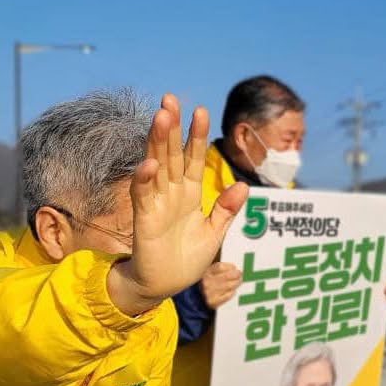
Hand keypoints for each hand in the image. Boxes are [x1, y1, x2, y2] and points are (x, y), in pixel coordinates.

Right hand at [107, 95, 249, 315]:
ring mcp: (156, 204)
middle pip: (171, 154)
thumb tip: (243, 185)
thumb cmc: (186, 261)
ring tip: (161, 117)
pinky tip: (149, 164)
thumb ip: (226, 211)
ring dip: (157, 143)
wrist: (164, 286)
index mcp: (190, 194)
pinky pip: (143, 196)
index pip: (193, 158)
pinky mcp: (144, 219)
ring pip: (156, 167)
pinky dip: (144, 180)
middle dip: (172, 128)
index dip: (196, 136)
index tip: (200, 111)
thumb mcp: (214, 234)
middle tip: (170, 99)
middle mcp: (171, 194)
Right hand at [200, 262, 241, 308]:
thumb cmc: (207, 283)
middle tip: (239, 274)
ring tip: (238, 281)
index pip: (220, 267)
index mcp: (205, 273)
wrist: (197, 298)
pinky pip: (228, 296)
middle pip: (226, 276)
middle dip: (236, 274)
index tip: (234, 268)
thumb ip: (220, 268)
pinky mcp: (213, 302)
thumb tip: (233, 268)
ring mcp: (210, 293)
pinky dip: (232, 292)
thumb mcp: (210, 272)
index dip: (229, 267)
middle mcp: (206, 282)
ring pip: (229, 286)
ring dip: (236, 283)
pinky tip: (233, 290)